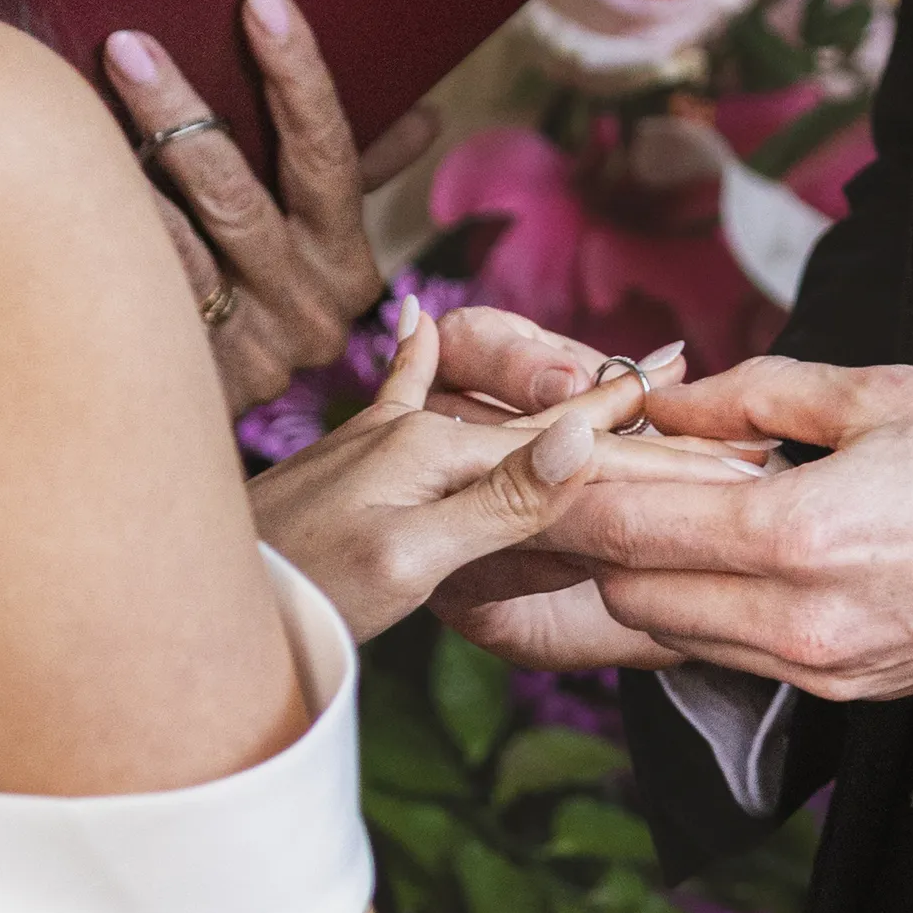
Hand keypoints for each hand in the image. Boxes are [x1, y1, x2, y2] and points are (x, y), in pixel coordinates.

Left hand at [105, 0, 436, 419]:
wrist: (193, 436)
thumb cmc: (248, 305)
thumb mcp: (312, 248)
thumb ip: (356, 178)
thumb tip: (426, 116)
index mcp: (348, 266)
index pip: (329, 154)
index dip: (298, 72)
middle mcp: (310, 316)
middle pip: (240, 197)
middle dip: (181, 113)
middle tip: (127, 45)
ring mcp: (248, 357)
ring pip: (176, 243)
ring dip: (124, 167)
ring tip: (70, 98)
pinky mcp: (184, 385)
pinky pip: (134, 292)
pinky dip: (99, 236)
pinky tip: (54, 189)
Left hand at [248, 304, 757, 646]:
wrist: (204, 592)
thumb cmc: (306, 590)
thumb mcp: (415, 558)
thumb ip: (503, 499)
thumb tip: (586, 435)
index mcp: (443, 450)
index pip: (567, 439)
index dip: (641, 427)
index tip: (709, 401)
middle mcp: (415, 427)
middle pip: (539, 422)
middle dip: (616, 408)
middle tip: (685, 376)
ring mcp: (380, 437)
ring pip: (489, 409)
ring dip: (553, 392)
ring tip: (611, 367)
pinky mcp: (349, 456)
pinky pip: (403, 392)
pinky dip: (424, 358)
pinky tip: (421, 320)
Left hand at [539, 358, 912, 699]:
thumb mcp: (878, 393)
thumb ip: (753, 397)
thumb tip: (668, 399)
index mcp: (800, 536)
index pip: (625, 523)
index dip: (558, 490)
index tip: (528, 459)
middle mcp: (800, 623)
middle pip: (628, 594)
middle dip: (580, 549)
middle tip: (548, 506)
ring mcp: (825, 669)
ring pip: (672, 637)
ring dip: (634, 587)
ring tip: (611, 540)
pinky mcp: (851, 691)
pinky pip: (735, 657)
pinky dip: (699, 615)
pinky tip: (701, 573)